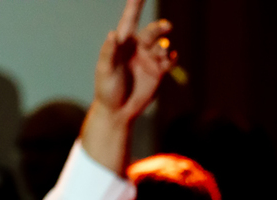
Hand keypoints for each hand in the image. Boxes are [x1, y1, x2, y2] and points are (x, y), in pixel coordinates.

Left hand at [93, 0, 175, 123]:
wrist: (118, 112)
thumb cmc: (107, 90)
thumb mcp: (105, 72)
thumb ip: (108, 53)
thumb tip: (112, 34)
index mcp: (122, 44)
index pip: (130, 20)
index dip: (135, 5)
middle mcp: (137, 48)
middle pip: (153, 31)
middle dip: (160, 28)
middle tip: (166, 28)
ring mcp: (149, 58)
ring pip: (163, 44)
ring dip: (164, 47)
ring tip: (162, 53)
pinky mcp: (159, 70)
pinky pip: (170, 58)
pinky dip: (172, 56)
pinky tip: (170, 58)